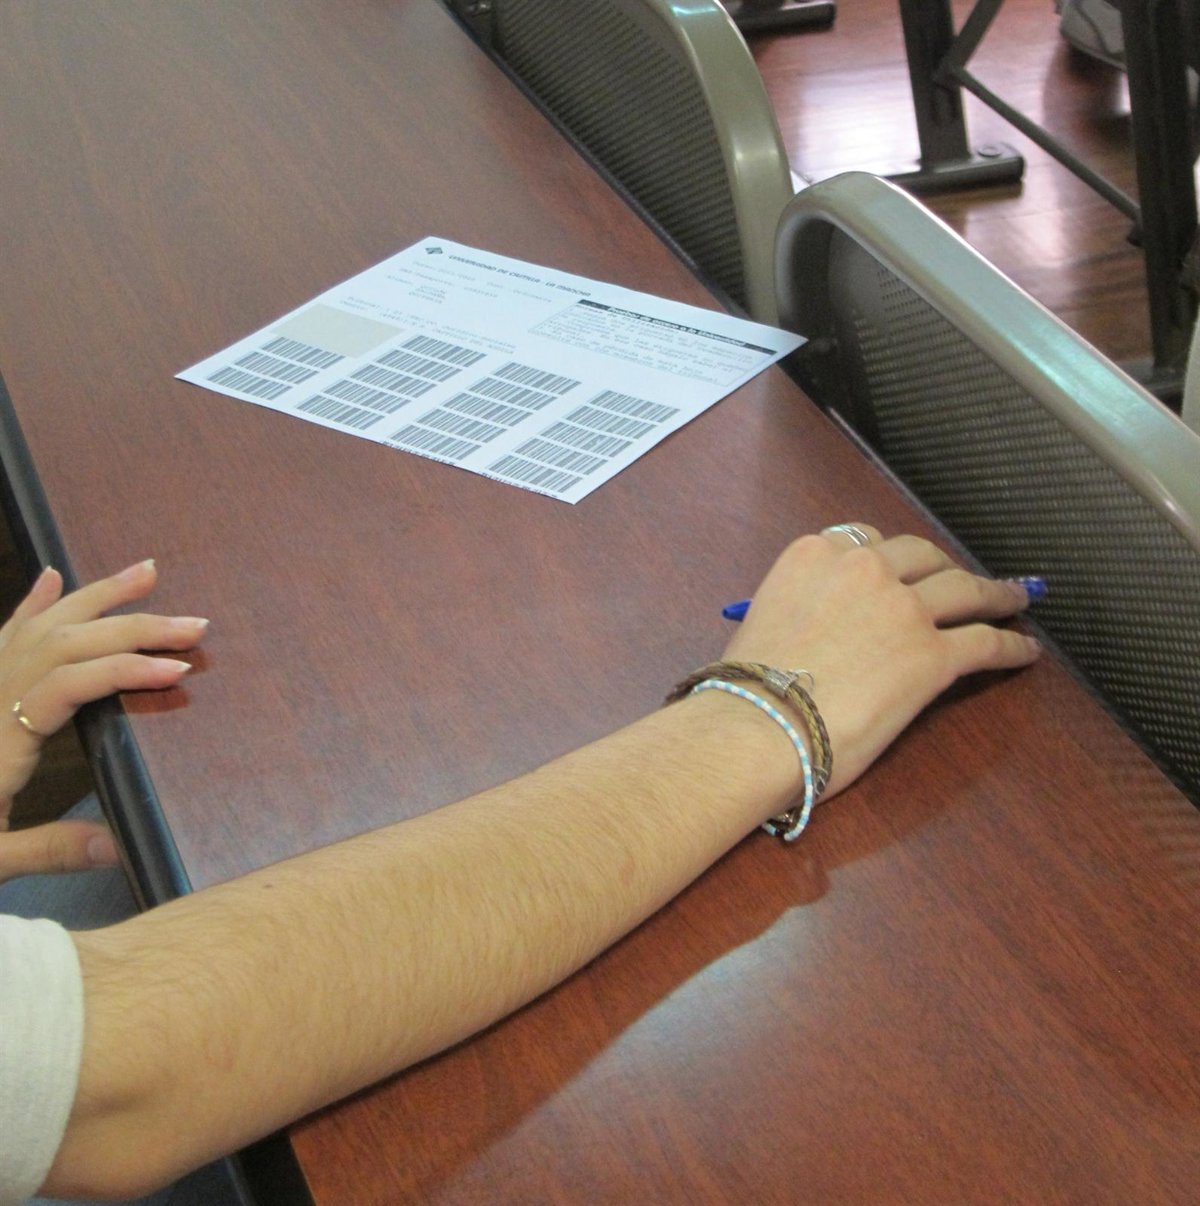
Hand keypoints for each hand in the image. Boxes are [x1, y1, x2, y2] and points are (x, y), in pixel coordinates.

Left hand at [0, 559, 207, 884]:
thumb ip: (47, 850)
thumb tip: (117, 844)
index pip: (66, 685)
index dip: (123, 671)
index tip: (177, 669)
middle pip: (64, 643)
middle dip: (132, 626)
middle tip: (193, 624)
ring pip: (39, 627)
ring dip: (96, 597)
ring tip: (147, 572)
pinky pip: (5, 634)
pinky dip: (33, 604)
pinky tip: (53, 578)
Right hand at [723, 525, 1040, 796]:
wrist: (756, 724)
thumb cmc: (746, 688)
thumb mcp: (765, 620)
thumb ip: (801, 609)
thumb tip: (820, 630)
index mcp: (815, 556)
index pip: (866, 540)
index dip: (889, 559)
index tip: (900, 570)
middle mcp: (863, 569)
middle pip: (921, 556)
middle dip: (943, 567)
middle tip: (959, 582)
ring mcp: (903, 609)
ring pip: (964, 589)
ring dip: (994, 594)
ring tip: (1014, 600)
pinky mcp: (933, 655)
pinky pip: (984, 641)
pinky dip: (1010, 644)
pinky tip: (1024, 650)